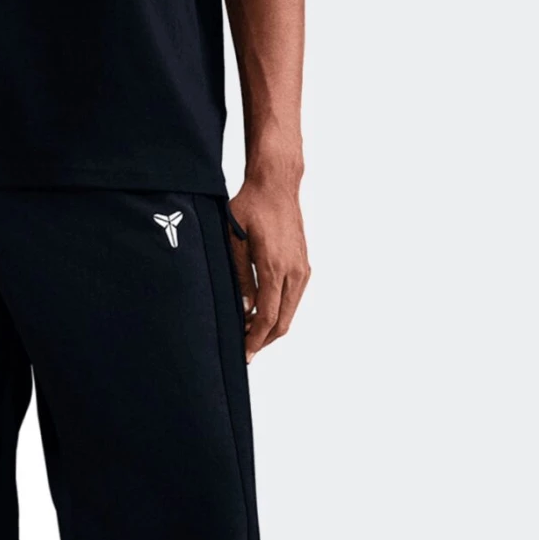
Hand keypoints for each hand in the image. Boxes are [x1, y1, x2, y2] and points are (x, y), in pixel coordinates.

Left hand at [226, 171, 310, 361]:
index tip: (244, 354)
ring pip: (290, 312)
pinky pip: (294, 298)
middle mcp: (295, 272)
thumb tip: (245, 310)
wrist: (276, 185)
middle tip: (244, 349)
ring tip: (248, 332)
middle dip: (263, 340)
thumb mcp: (234, 241)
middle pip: (283, 322)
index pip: (267, 317)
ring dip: (272, 327)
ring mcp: (302, 268)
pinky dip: (280, 311)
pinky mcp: (304, 264)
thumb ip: (240, 278)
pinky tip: (261, 311)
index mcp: (275, 268)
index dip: (255, 339)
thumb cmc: (249, 207)